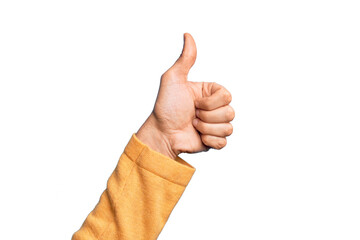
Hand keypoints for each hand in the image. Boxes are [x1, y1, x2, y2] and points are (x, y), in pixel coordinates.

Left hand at [136, 33, 234, 158]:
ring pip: (228, 128)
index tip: (194, 103)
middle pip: (230, 112)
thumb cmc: (166, 106)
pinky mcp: (214, 141)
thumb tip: (188, 35)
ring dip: (206, 128)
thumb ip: (185, 59)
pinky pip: (224, 141)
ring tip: (193, 125)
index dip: (210, 102)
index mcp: (210, 93)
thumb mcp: (173, 79)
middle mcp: (215, 108)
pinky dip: (209, 140)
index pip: (227, 96)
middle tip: (193, 115)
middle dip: (207, 116)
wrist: (162, 133)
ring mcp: (215, 125)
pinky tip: (198, 136)